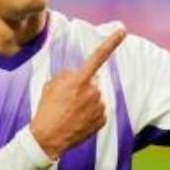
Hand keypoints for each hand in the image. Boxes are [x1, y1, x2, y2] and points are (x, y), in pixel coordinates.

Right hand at [30, 28, 125, 159]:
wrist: (48, 138)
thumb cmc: (47, 110)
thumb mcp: (51, 85)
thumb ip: (67, 75)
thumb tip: (77, 75)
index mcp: (79, 80)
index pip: (97, 56)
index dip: (111, 42)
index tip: (123, 30)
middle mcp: (93, 92)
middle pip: (93, 82)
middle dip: (83, 86)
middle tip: (68, 100)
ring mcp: (100, 107)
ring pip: (96, 97)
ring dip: (86, 101)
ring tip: (71, 112)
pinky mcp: (102, 120)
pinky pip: (98, 111)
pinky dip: (90, 114)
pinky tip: (78, 120)